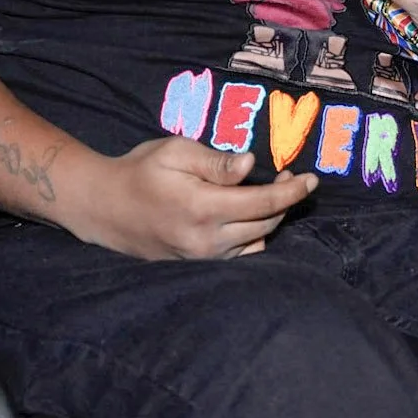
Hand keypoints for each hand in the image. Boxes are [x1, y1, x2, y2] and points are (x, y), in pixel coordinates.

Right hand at [67, 139, 316, 260]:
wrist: (106, 208)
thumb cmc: (141, 171)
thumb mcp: (175, 152)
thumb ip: (215, 161)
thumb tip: (250, 166)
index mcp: (203, 208)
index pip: (264, 203)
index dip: (293, 191)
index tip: (312, 179)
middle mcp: (207, 240)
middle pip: (266, 224)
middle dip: (284, 201)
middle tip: (286, 177)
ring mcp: (203, 258)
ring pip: (257, 242)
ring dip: (269, 219)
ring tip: (266, 194)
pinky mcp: (199, 265)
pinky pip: (240, 255)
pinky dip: (252, 236)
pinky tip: (246, 217)